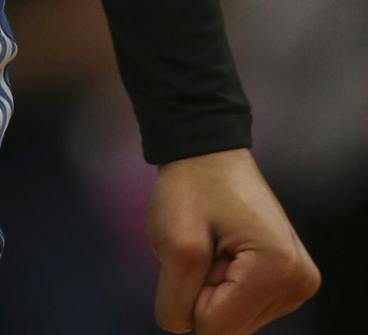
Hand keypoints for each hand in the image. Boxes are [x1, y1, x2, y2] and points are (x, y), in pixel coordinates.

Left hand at [148, 149, 318, 332]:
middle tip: (203, 249)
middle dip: (203, 295)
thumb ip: (176, 302)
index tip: (195, 253)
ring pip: (235, 322)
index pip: (215, 328)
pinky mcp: (288, 284)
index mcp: (278, 269)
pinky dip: (224, 288)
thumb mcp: (174, 244)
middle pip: (230, 328)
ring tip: (213, 248)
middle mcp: (298, 283)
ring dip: (213, 291)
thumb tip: (185, 330)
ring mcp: (297, 285)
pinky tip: (224, 255)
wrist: (207, 155)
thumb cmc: (191, 188)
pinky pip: (243, 309)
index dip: (189, 295)